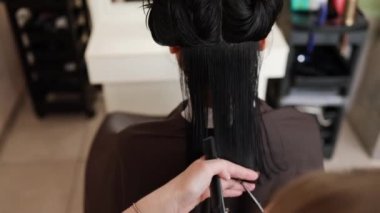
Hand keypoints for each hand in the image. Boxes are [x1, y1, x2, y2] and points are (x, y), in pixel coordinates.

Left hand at [125, 158, 257, 212]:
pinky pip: (220, 192)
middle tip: (254, 181)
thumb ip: (220, 166)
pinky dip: (229, 192)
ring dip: (237, 185)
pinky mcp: (202, 194)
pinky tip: (235, 193)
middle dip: (241, 177)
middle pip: (229, 173)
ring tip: (248, 188)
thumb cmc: (185, 184)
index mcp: (207, 163)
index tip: (254, 174)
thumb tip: (229, 173)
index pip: (229, 164)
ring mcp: (205, 184)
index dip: (242, 170)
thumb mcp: (205, 168)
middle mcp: (206, 172)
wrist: (172, 202)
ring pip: (226, 183)